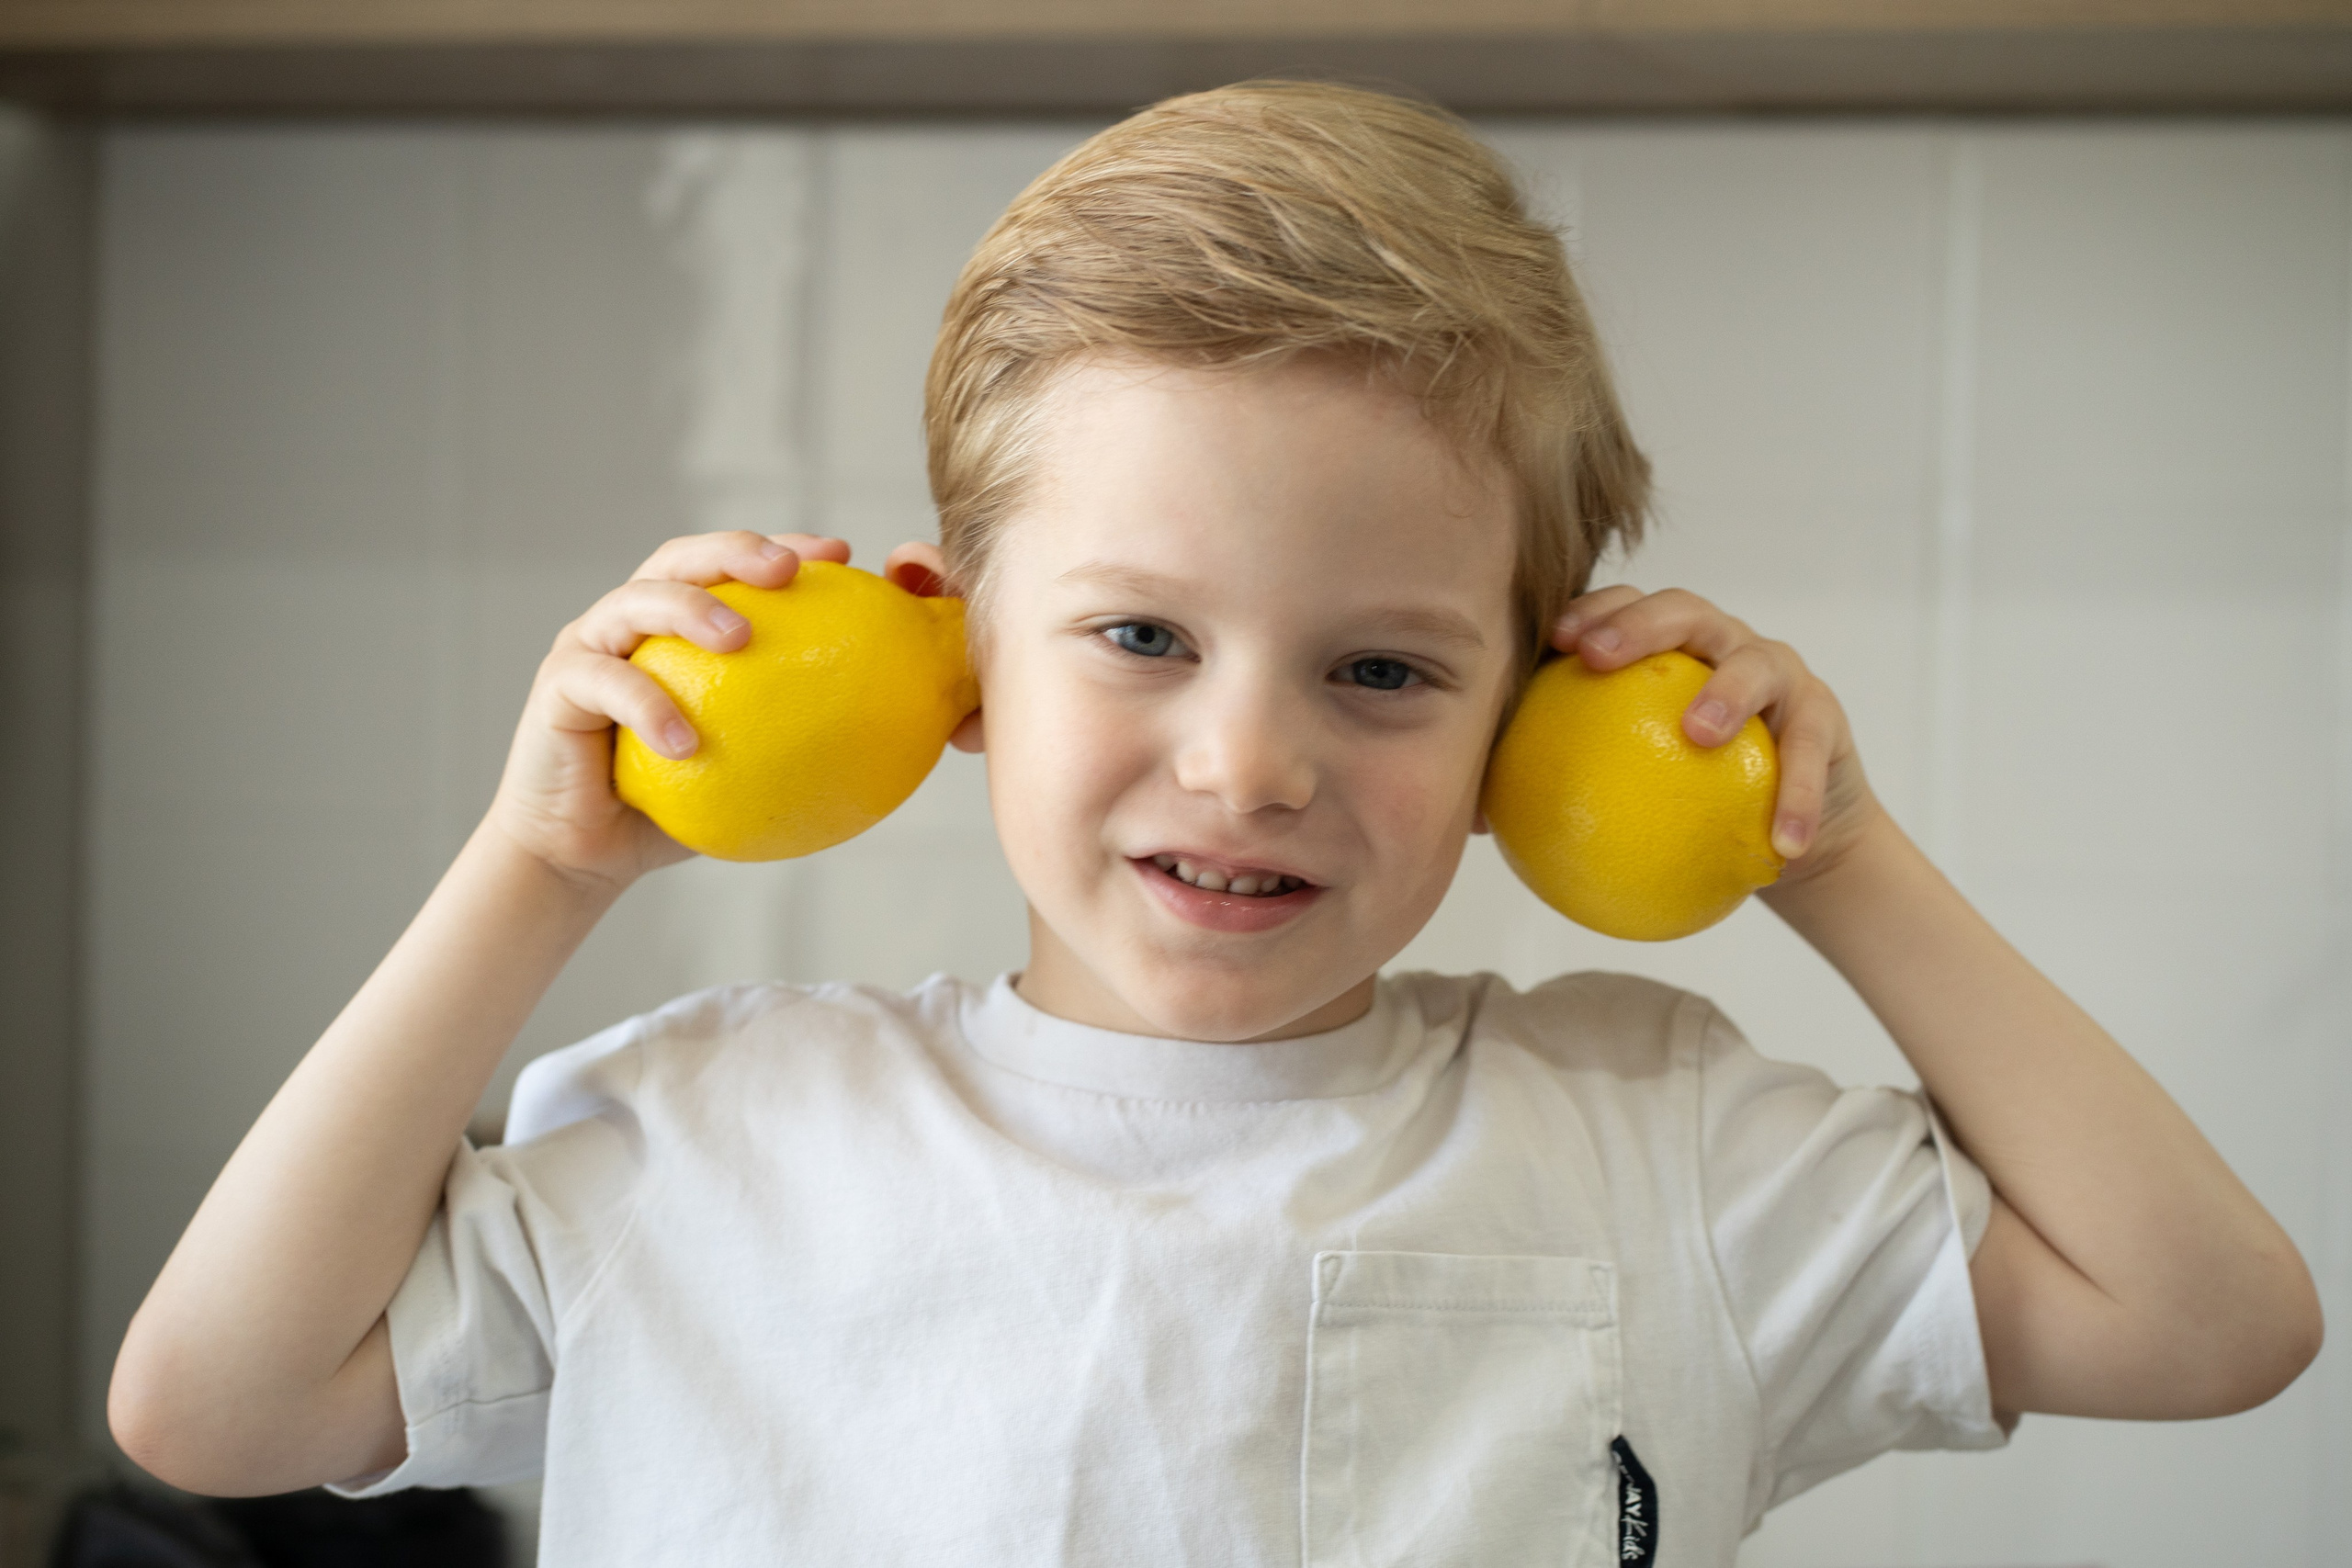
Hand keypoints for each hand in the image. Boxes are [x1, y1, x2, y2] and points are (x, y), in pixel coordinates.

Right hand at [487, 530, 852, 888]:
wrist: (586, 850)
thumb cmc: (678, 804)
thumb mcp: (753, 767)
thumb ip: (808, 736)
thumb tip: (902, 733)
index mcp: (677, 624)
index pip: (731, 566)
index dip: (783, 546)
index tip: (843, 553)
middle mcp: (631, 620)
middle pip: (680, 559)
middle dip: (735, 551)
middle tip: (787, 569)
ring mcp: (590, 647)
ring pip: (637, 601)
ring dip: (690, 608)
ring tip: (739, 636)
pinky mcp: (557, 688)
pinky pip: (604, 683)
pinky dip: (648, 706)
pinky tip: (687, 742)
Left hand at [1550, 585, 1877, 883]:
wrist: (1785, 836)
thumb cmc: (1688, 807)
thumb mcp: (1629, 792)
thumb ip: (1564, 787)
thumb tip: (1475, 823)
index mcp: (1669, 650)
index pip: (1625, 609)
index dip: (1590, 610)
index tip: (1552, 640)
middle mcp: (1723, 645)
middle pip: (1684, 611)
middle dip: (1639, 625)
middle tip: (1599, 658)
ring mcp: (1778, 673)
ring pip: (1754, 664)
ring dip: (1726, 694)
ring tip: (1698, 734)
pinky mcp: (1823, 717)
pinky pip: (1807, 751)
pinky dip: (1796, 797)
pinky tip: (1783, 844)